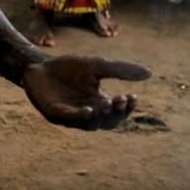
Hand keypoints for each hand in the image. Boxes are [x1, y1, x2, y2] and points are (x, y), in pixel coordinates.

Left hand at [22, 55, 150, 130]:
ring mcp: (71, 116)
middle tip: (121, 100)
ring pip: (90, 123)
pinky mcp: (55, 114)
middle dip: (116, 113)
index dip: (127, 107)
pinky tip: (88, 109)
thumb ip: (121, 70)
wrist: (39, 65)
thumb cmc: (68, 68)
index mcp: (99, 102)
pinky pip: (69, 119)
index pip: (118, 111)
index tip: (133, 96)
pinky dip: (79, 116)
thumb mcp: (97, 65)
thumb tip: (149, 73)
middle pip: (107, 122)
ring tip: (107, 104)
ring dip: (100, 115)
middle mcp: (88, 112)